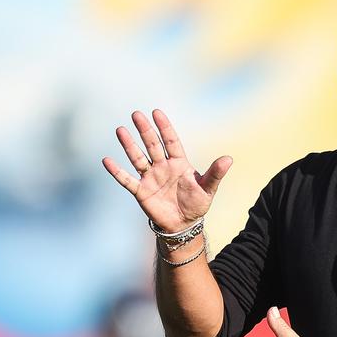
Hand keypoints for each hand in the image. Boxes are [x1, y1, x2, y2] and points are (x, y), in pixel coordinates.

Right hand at [101, 109, 232, 233]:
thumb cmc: (197, 204)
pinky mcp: (141, 191)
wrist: (184, 224)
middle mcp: (162, 167)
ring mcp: (150, 178)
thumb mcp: (208, 189)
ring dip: (129, 145)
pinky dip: (117, 172)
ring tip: (120, 130)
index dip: (164, 127)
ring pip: (138, 158)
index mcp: (179, 163)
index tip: (156, 112)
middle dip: (145, 130)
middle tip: (136, 114)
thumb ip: (216, 173)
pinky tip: (107, 160)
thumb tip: (229, 159)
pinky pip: (127, 180)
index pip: (171, 141)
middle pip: (152, 144)